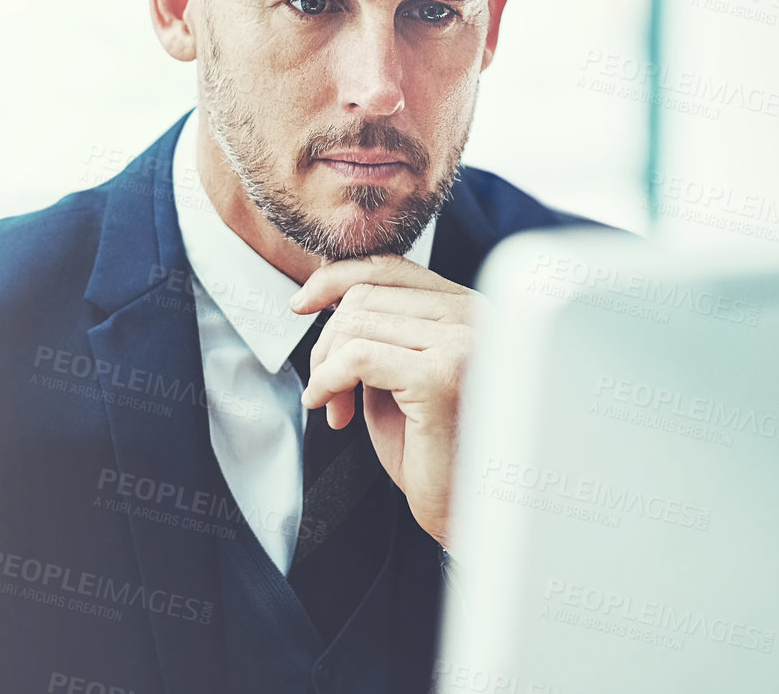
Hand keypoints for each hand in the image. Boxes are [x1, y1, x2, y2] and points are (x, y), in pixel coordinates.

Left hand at [289, 254, 479, 549]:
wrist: (466, 511)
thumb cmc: (435, 451)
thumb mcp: (400, 375)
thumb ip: (380, 332)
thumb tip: (330, 294)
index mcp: (470, 309)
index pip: (391, 267)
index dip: (336, 279)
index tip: (303, 305)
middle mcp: (476, 316)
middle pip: (365, 296)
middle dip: (328, 344)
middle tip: (327, 393)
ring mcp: (464, 343)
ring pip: (356, 324)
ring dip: (327, 368)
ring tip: (335, 407)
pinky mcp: (442, 376)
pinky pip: (357, 357)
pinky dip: (328, 380)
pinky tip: (330, 409)